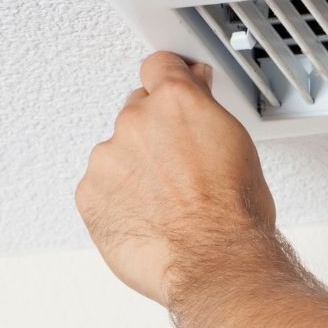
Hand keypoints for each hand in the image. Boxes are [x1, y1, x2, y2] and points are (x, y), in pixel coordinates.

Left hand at [76, 52, 277, 306]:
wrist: (213, 262)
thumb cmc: (234, 213)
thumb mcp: (238, 146)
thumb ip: (207, 115)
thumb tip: (200, 101)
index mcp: (177, 102)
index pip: (160, 65)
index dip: (169, 76)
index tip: (171, 81)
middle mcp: (136, 121)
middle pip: (137, 111)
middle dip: (155, 132)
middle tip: (180, 163)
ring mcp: (108, 158)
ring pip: (117, 153)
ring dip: (135, 169)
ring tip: (167, 200)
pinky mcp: (88, 194)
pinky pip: (100, 187)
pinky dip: (117, 199)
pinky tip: (147, 216)